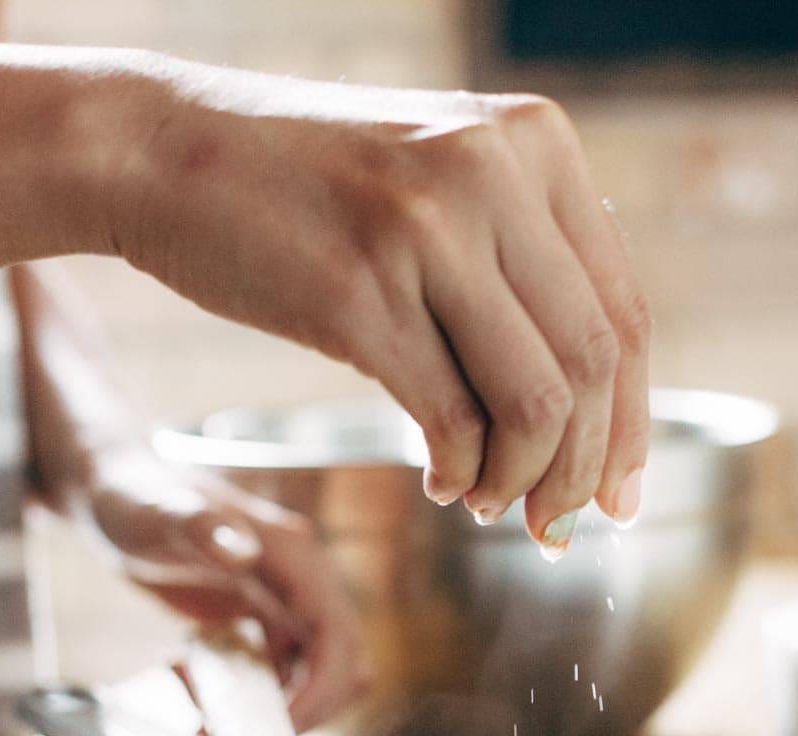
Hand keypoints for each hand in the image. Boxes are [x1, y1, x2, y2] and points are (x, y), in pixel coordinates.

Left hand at [85, 446, 366, 730]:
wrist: (114, 491)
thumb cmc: (134, 495)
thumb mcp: (159, 512)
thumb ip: (202, 527)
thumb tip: (243, 551)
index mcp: (293, 555)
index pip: (334, 635)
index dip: (321, 689)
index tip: (281, 725)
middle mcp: (301, 581)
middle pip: (342, 665)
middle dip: (307, 711)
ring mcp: (286, 604)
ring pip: (319, 676)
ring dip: (280, 708)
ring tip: (210, 714)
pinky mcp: (265, 621)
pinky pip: (282, 673)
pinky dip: (252, 695)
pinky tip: (197, 686)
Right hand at [113, 65, 649, 554]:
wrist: (164, 150)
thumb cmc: (309, 188)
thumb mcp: (440, 183)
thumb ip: (521, 260)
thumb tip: (598, 410)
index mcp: (534, 142)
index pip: (623, 315)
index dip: (633, 427)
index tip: (620, 501)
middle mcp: (491, 173)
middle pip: (593, 368)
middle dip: (585, 473)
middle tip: (558, 531)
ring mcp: (425, 229)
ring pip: (536, 404)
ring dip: (523, 484)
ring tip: (487, 506)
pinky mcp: (359, 292)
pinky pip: (452, 419)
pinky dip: (460, 473)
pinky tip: (442, 484)